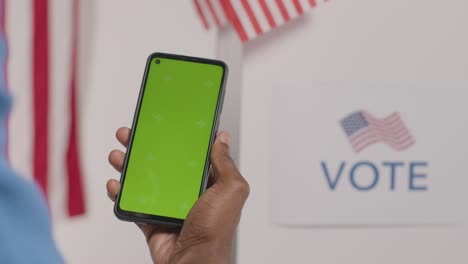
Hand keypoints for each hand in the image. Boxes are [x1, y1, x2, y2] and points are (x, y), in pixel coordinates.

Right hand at [107, 128, 248, 263]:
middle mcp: (188, 192)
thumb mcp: (231, 190)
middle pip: (163, 163)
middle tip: (133, 135)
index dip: (177, 138)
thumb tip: (222, 138)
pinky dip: (121, 193)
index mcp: (208, 182)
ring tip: (119, 154)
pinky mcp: (152, 219)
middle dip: (146, 148)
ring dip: (129, 166)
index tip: (164, 124)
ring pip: (145, 180)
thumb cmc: (215, 231)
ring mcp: (168, 205)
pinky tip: (116, 183)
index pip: (190, 154)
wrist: (194, 262)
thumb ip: (225, 163)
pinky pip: (133, 203)